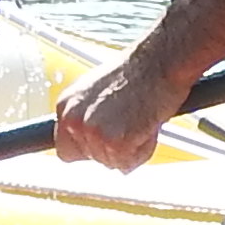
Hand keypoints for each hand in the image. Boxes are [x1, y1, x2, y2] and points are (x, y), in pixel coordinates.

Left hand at [55, 50, 188, 171]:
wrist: (160, 61)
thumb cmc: (140, 71)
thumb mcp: (100, 91)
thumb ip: (90, 115)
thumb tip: (93, 135)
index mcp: (66, 105)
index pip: (65, 147)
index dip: (89, 148)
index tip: (104, 142)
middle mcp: (74, 120)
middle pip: (90, 157)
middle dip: (112, 147)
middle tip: (131, 124)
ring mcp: (93, 132)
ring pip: (110, 162)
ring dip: (130, 148)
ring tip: (141, 121)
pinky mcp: (115, 142)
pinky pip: (128, 163)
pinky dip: (142, 150)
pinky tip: (147, 126)